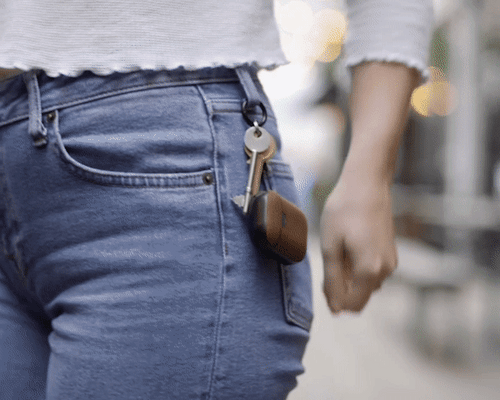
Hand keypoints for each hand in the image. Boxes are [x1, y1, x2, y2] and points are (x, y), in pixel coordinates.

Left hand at [319, 174, 397, 313]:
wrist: (367, 184)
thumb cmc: (344, 212)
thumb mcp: (331, 247)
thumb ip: (333, 281)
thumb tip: (336, 310)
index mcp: (370, 271)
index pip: (352, 306)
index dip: (334, 299)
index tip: (325, 277)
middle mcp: (386, 271)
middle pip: (359, 296)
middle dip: (342, 286)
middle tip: (330, 257)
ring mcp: (391, 262)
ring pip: (365, 284)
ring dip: (350, 276)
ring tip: (340, 247)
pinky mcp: (391, 253)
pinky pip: (372, 271)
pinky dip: (359, 266)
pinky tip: (350, 244)